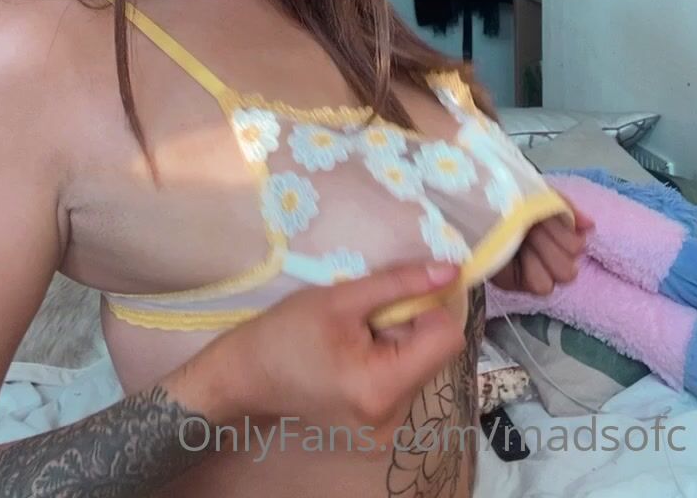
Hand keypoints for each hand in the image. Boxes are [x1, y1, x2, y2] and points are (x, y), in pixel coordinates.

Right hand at [204, 260, 466, 448]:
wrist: (245, 375)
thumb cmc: (286, 332)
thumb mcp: (342, 297)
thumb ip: (400, 283)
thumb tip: (451, 270)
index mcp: (382, 387)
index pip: (447, 339)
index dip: (432, 307)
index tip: (402, 292)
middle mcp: (393, 416)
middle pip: (434, 352)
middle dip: (409, 324)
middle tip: (365, 315)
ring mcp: (386, 426)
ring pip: (420, 363)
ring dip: (398, 340)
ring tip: (354, 335)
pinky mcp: (378, 425)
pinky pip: (404, 378)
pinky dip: (388, 357)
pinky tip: (354, 353)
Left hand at [489, 196, 593, 294]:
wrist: (473, 205)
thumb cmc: (506, 198)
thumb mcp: (537, 194)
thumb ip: (565, 208)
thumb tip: (590, 225)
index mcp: (557, 232)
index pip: (578, 245)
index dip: (561, 231)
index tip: (541, 217)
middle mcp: (552, 254)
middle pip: (573, 265)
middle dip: (551, 243)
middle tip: (531, 229)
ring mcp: (538, 271)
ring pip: (563, 275)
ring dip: (543, 253)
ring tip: (523, 241)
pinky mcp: (520, 283)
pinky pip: (542, 286)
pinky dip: (532, 269)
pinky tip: (516, 254)